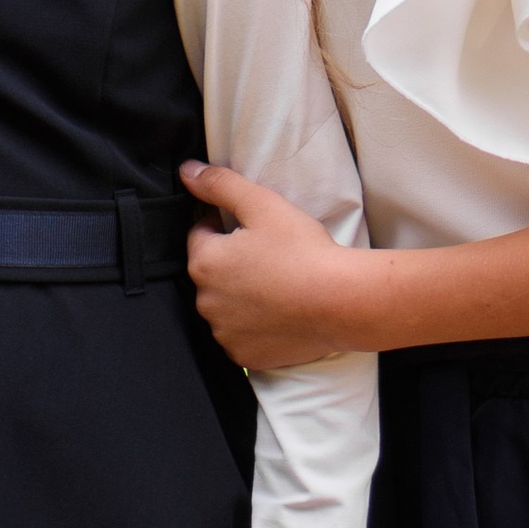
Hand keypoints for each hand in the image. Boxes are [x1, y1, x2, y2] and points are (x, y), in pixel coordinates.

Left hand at [180, 163, 359, 370]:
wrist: (341, 302)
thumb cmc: (303, 251)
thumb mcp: (262, 204)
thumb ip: (219, 184)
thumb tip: (186, 171)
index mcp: (204, 263)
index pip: (201, 235)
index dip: (225, 227)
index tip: (253, 230)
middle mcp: (206, 302)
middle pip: (211, 273)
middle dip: (231, 263)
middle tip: (268, 257)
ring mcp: (224, 333)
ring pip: (224, 306)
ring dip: (240, 296)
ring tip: (276, 285)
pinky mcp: (244, 356)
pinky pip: (240, 336)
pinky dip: (254, 326)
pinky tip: (278, 313)